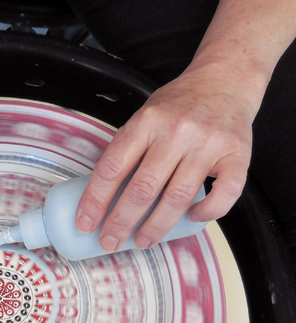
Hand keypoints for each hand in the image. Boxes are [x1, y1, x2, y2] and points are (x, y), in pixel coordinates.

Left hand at [74, 63, 255, 250]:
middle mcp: (176, 132)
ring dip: (156, 227)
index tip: (85, 224)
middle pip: (142, 189)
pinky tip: (192, 219)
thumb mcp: (144, 117)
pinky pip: (223, 194)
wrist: (225, 79)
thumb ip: (126, 150)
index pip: (112, 168)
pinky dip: (206, 213)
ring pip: (177, 198)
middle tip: (110, 242)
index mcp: (146, 122)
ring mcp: (208, 144)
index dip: (95, 201)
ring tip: (142, 241)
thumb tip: (99, 197)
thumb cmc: (179, 105)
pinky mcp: (237, 155)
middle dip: (120, 223)